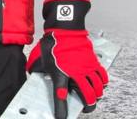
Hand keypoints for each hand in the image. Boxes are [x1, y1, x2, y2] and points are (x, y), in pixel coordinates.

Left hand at [26, 0, 108, 118]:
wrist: (65, 27)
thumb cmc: (53, 42)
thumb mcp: (40, 57)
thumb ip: (36, 68)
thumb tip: (32, 73)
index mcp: (61, 74)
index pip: (61, 97)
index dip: (61, 111)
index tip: (61, 118)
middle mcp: (77, 73)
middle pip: (89, 98)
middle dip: (88, 106)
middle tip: (84, 107)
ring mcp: (88, 68)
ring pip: (98, 89)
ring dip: (95, 96)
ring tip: (91, 96)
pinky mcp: (94, 61)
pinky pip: (103, 77)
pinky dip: (102, 83)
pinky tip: (97, 83)